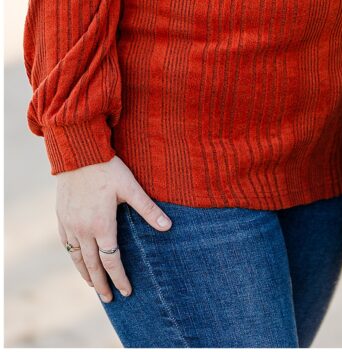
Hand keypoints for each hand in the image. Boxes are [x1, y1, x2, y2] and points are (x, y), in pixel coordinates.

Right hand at [56, 155, 171, 301]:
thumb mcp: (131, 187)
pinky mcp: (61, 216)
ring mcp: (69, 224)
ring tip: (93, 285)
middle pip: (93, 265)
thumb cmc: (107, 168)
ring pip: (76, 257)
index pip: (112, 261)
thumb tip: (168, 226)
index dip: (119, 277)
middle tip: (109, 300)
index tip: (126, 291)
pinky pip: (65, 243)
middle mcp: (83, 230)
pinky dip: (72, 255)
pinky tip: (76, 259)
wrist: (78, 153)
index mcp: (102, 226)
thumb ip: (148, 209)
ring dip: (85, 273)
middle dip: (102, 284)